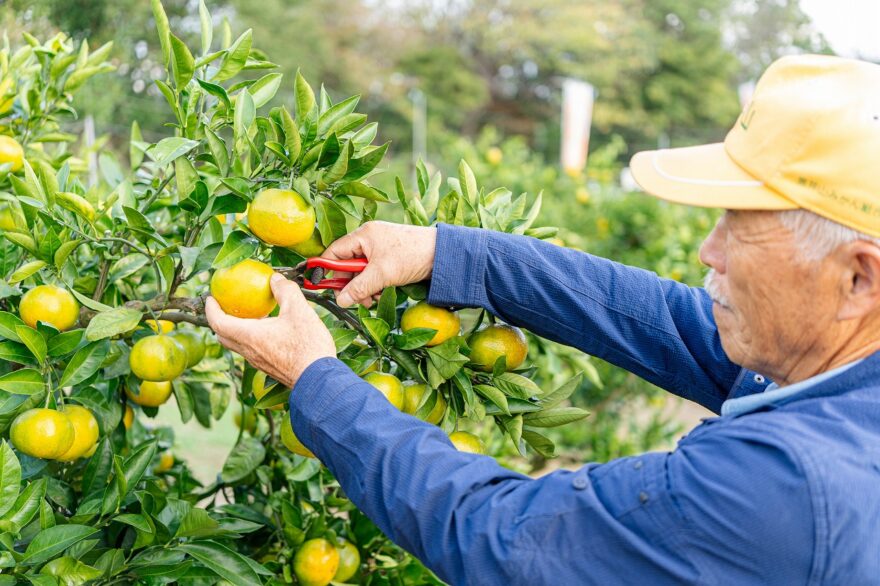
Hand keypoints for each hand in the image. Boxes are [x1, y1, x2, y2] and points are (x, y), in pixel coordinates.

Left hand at [205, 274, 335, 387]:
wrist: (318, 379)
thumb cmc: (308, 346)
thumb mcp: (299, 310)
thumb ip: (285, 290)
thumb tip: (275, 279)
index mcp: (249, 336)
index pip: (218, 322)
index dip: (211, 309)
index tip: (211, 298)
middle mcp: (248, 351)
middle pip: (223, 336)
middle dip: (219, 320)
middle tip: (224, 307)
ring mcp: (258, 362)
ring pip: (237, 345)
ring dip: (235, 330)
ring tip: (247, 317)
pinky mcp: (268, 368)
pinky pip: (251, 351)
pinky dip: (249, 338)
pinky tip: (267, 331)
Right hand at [322, 221, 436, 307]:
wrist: (443, 255)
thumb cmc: (412, 256)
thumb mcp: (382, 274)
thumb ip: (358, 288)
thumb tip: (340, 300)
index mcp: (363, 235)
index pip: (335, 252)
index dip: (327, 269)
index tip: (324, 287)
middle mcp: (369, 240)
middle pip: (348, 264)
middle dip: (352, 284)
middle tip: (356, 299)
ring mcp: (380, 249)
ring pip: (362, 272)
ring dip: (365, 288)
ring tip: (374, 298)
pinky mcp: (390, 259)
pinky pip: (374, 274)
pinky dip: (376, 286)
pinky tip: (383, 293)